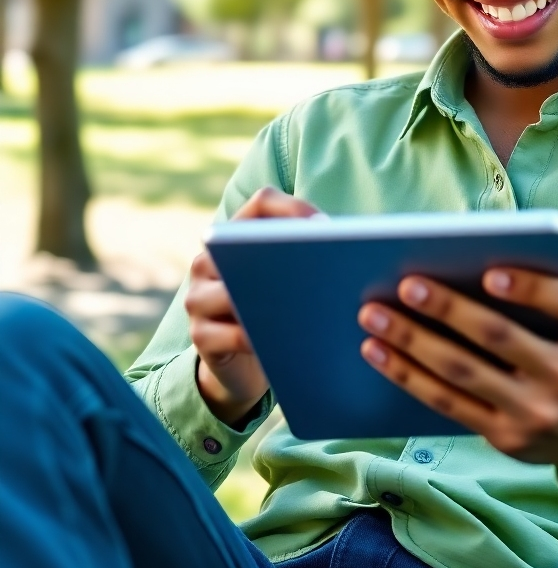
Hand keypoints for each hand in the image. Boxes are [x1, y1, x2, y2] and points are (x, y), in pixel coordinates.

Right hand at [186, 187, 319, 425]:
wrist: (242, 365)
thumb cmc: (275, 310)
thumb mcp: (288, 281)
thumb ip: (306, 257)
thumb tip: (349, 247)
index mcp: (234, 237)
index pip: (262, 202)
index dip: (294, 208)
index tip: (326, 227)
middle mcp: (209, 261)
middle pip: (243, 242)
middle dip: (285, 251)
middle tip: (324, 263)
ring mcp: (198, 298)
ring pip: (234, 293)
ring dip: (273, 301)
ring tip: (309, 308)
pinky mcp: (200, 336)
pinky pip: (233, 335)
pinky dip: (264, 338)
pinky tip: (291, 343)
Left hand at [357, 268, 557, 493]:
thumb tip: (488, 269)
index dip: (532, 289)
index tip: (490, 274)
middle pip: (500, 338)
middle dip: (449, 309)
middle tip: (407, 284)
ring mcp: (535, 414)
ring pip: (462, 372)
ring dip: (412, 341)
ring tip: (374, 315)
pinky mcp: (505, 437)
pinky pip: (447, 403)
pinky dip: (408, 375)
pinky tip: (379, 351)